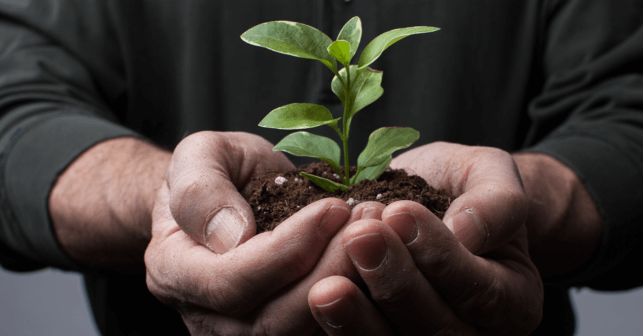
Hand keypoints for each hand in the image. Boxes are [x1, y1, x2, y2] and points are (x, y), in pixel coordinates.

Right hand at [145, 131, 365, 334]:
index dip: (288, 249)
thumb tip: (231, 236)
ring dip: (351, 288)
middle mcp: (207, 317)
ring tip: (381, 239)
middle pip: (273, 322)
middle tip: (371, 226)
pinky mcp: (285, 331)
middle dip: (330, 273)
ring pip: (303, 334)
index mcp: (174, 272)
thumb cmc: (215, 172)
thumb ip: (200, 189)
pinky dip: (359, 301)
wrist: (228, 197)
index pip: (231, 282)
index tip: (334, 207)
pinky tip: (382, 262)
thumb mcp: (199, 156)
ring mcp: (244, 334)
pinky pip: (323, 331)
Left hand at [308, 142, 543, 334]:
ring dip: (359, 318)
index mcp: (512, 299)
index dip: (439, 256)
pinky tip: (312, 301)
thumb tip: (467, 233)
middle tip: (359, 238)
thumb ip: (496, 202)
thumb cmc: (464, 188)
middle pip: (437, 328)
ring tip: (326, 287)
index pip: (480, 291)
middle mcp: (473, 333)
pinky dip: (337, 329)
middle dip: (395, 284)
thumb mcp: (491, 175)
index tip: (399, 212)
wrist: (433, 204)